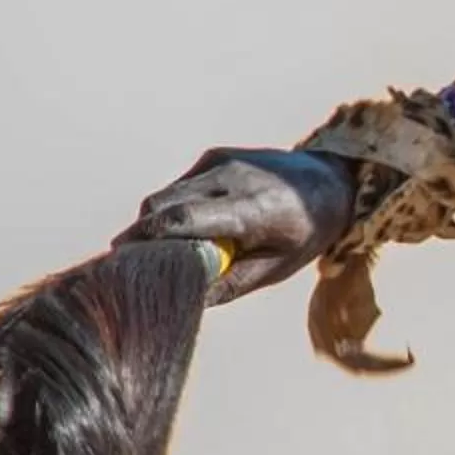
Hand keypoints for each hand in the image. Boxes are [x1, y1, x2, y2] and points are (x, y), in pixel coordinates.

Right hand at [117, 148, 354, 303]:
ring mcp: (222, 161)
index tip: (122, 258)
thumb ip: (230, 284)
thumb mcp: (276, 268)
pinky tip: (191, 226)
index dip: (148, 238)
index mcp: (252, 210)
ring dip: (158, 221)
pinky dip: (175, 207)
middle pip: (164, 204)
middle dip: (143, 233)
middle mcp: (233, 178)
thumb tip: (186, 300)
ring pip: (167, 193)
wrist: (331, 182)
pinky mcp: (216, 155)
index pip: (185, 219)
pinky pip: (181, 185)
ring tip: (165, 248)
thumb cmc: (306, 232)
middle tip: (132, 261)